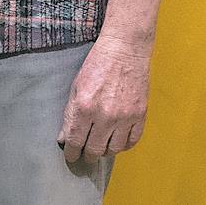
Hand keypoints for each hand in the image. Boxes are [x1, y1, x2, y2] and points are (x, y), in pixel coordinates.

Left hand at [57, 34, 151, 163]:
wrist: (124, 50)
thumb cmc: (97, 64)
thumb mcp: (76, 86)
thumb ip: (70, 114)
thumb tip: (65, 138)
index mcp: (85, 107)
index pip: (75, 141)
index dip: (71, 153)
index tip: (71, 156)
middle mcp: (105, 116)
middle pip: (94, 150)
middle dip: (87, 156)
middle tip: (85, 155)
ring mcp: (124, 117)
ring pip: (113, 149)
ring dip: (105, 151)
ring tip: (101, 146)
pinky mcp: (140, 115)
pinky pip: (132, 141)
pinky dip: (123, 145)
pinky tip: (117, 140)